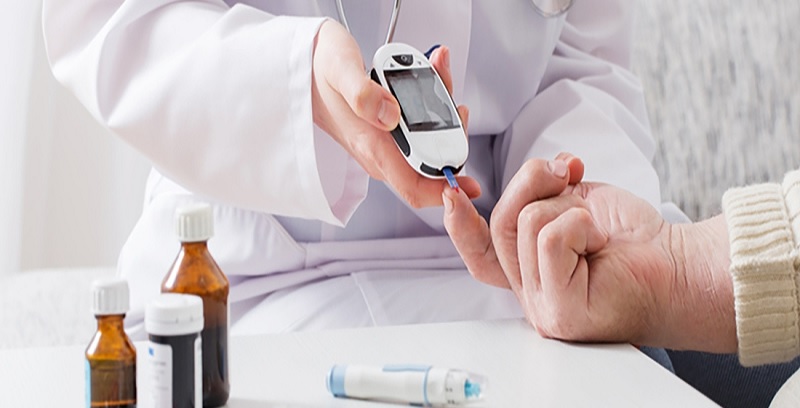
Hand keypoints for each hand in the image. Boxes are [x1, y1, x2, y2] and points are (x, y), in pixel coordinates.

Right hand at [311, 21, 478, 206]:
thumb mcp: (339, 69)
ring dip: (443, 116)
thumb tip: (391, 116)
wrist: (300, 63)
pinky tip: (431, 76)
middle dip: (452, 137)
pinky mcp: (384, 132)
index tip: (472, 182)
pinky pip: (418, 129)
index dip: (447, 192)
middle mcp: (378, 152)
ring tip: (441, 75)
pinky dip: (431, 106)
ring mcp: (382, 144)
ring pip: (426, 144)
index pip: (415, 188)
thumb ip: (362, 93)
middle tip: (456, 104)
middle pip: (429, 165)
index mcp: (371, 145)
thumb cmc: (319, 66)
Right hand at [442, 154, 735, 351]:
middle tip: (566, 172)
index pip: (480, 253)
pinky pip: (549, 239)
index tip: (450, 193)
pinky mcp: (560, 312)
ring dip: (567, 205)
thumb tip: (543, 170)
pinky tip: (598, 238)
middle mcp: (530, 291)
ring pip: (524, 224)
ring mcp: (542, 306)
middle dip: (533, 181)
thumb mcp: (574, 203)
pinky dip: (579, 222)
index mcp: (529, 269)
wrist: (680, 265)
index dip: (461, 225)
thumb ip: (543, 195)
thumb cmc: (631, 240)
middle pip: (501, 222)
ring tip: (595, 223)